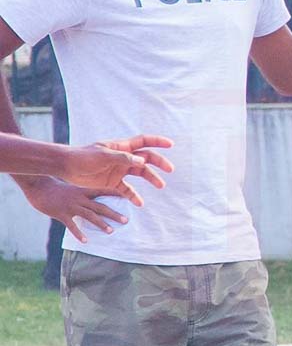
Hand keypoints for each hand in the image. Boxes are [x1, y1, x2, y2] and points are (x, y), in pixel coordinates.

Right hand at [22, 176, 129, 242]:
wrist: (38, 187)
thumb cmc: (55, 188)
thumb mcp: (72, 188)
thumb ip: (83, 194)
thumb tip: (94, 200)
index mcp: (84, 191)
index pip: (103, 191)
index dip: (116, 194)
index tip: (129, 197)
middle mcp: (80, 198)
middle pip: (100, 206)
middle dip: (114, 214)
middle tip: (126, 220)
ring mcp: (71, 206)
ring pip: (89, 215)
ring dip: (101, 224)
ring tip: (111, 231)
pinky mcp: (61, 214)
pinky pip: (71, 225)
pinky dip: (78, 233)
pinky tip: (85, 241)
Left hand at [59, 135, 173, 194]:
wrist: (66, 167)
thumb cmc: (83, 157)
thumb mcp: (103, 155)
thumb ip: (123, 158)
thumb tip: (142, 161)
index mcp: (122, 147)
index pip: (144, 141)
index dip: (158, 141)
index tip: (171, 145)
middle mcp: (123, 158)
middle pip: (146, 158)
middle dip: (159, 163)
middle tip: (169, 170)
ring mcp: (119, 170)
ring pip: (140, 173)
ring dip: (151, 178)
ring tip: (161, 186)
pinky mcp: (112, 182)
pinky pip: (127, 189)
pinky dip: (134, 196)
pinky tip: (139, 203)